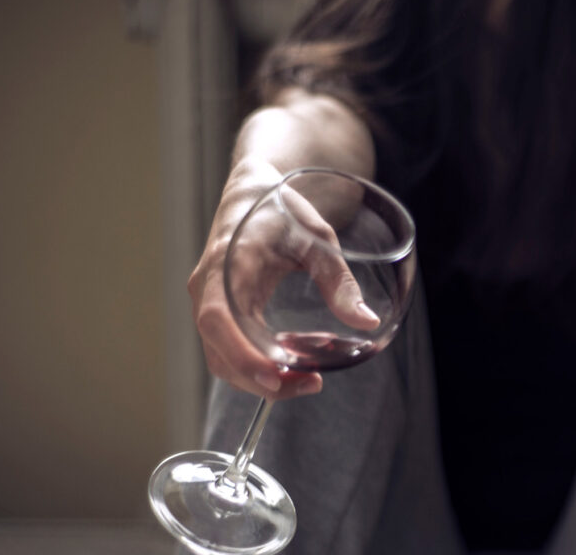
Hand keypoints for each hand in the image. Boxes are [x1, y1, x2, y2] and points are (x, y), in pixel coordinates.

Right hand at [188, 159, 378, 399]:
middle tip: (310, 384)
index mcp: (228, 262)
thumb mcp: (320, 239)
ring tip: (308, 380)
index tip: (274, 376)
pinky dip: (257, 365)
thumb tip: (367, 322)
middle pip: (219, 351)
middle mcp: (208, 287)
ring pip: (222, 358)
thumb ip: (340, 281)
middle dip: (260, 380)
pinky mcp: (218, 311)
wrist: (252, 192)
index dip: (240, 353)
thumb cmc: (284, 209)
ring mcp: (208, 301)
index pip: (218, 318)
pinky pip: (229, 349)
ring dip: (260, 378)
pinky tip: (293, 363)